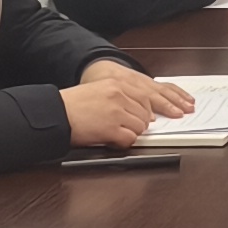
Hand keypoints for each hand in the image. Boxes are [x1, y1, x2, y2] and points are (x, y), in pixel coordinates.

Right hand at [62, 61, 193, 146]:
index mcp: (117, 85)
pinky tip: (112, 140)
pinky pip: (130, 139)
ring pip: (140, 127)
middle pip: (145, 113)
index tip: (172, 112)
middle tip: (129, 129)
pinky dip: (124, 142)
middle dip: (140, 124)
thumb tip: (138, 113)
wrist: (56, 114)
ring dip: (131, 133)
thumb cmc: (73, 106)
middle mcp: (120, 95)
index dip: (153, 110)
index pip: (146, 97)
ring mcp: (117, 111)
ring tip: (114, 134)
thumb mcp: (98, 93)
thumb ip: (119, 98)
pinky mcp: (112, 127)